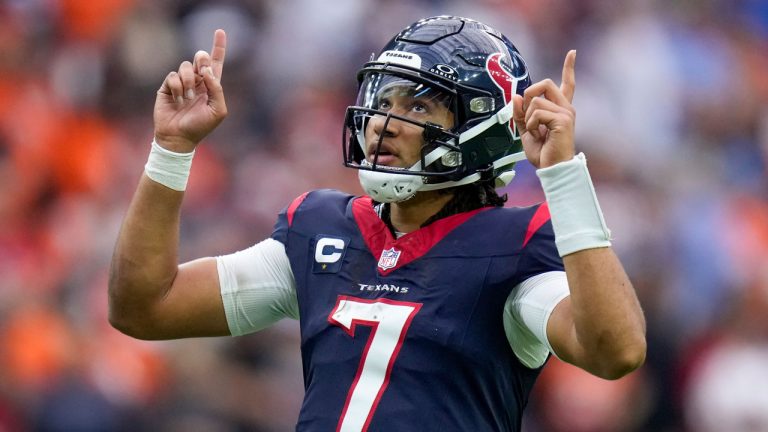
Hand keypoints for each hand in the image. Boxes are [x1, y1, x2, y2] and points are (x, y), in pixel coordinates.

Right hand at [153, 29, 227, 152]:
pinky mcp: (167, 86)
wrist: (178, 137)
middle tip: (203, 70)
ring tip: (188, 99)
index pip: (216, 63)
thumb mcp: (217, 110)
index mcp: (211, 86)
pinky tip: (178, 101)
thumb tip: (208, 71)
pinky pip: (173, 76)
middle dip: (202, 60)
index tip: (220, 31)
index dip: (218, 47)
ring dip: (189, 82)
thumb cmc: (200, 127)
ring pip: (186, 66)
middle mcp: (197, 82)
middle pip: (201, 58)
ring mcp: (182, 83)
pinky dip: (177, 87)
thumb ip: (217, 89)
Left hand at [512, 50, 575, 168]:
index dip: (569, 68)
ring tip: (535, 132)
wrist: (552, 169)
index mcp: (560, 109)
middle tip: (526, 112)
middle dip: (530, 93)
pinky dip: (530, 124)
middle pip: (546, 83)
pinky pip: (537, 112)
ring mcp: (566, 113)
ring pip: (536, 100)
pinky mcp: (563, 120)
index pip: (567, 84)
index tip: (572, 52)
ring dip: (527, 117)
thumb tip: (516, 96)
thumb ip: (520, 114)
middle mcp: (566, 108)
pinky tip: (538, 134)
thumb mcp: (526, 131)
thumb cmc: (543, 153)